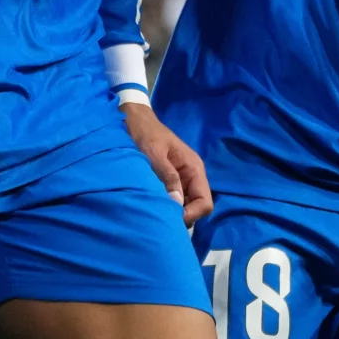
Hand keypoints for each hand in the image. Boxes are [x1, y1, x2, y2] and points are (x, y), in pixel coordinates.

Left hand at [122, 103, 213, 224]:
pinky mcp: (170, 182)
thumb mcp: (154, 154)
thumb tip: (177, 203)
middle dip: (182, 217)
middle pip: (197, 208)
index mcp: (193, 168)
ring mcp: (181, 180)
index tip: (171, 218)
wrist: (133, 120)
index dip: (191, 214)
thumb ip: (167, 176)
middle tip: (161, 219)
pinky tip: (153, 207)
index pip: (204, 202)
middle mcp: (191, 176)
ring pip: (185, 206)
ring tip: (155, 214)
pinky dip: (167, 206)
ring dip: (174, 212)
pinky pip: (175, 200)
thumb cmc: (144, 134)